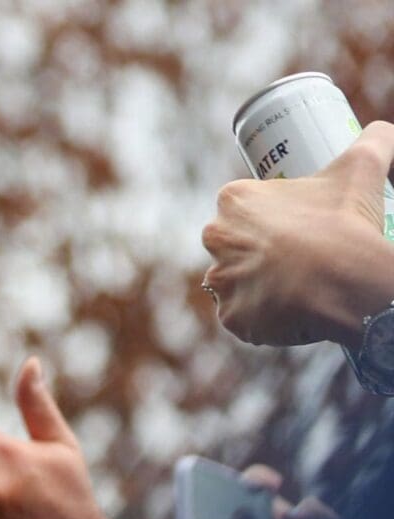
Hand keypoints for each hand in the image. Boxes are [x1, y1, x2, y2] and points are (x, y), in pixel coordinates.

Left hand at [202, 120, 393, 347]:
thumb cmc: (347, 223)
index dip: (276, 217)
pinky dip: (262, 315)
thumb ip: (375, 139)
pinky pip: (243, 315)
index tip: (299, 224)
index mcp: (234, 201)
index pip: (247, 208)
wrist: (346, 282)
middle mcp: (216, 239)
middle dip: (263, 249)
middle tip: (301, 253)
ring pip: (239, 280)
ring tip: (297, 282)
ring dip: (260, 282)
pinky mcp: (230, 316)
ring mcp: (220, 281)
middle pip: (238, 244)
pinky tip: (286, 308)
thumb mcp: (364, 167)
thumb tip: (384, 128)